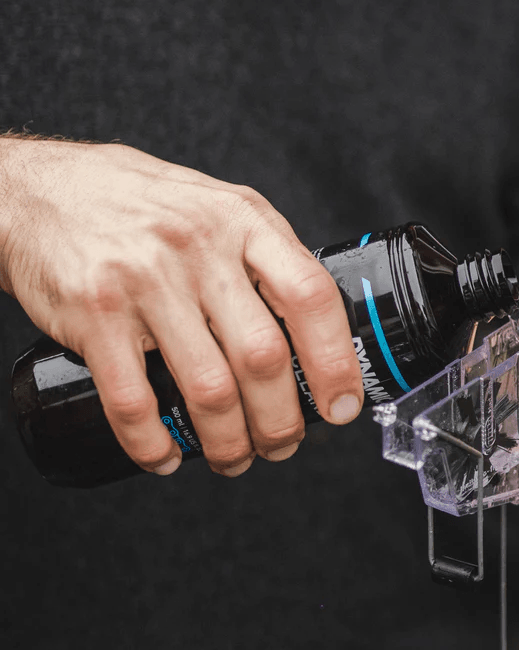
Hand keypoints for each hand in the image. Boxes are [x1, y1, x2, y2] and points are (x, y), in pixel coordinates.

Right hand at [0, 138, 362, 475]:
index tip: (342, 404)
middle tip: (283, 444)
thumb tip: (317, 326)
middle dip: (281, 421)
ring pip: (207, 388)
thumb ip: (268, 256)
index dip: (334, 359)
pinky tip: (165, 457)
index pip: (309, 295)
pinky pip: (133, 400)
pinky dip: (153, 443)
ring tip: (234, 458)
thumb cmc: (147, 205)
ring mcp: (145, 281)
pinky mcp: (95, 314)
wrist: (45, 191)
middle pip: (262, 357)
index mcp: (244, 223)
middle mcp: (199, 249)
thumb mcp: (223, 208)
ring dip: (228, 442)